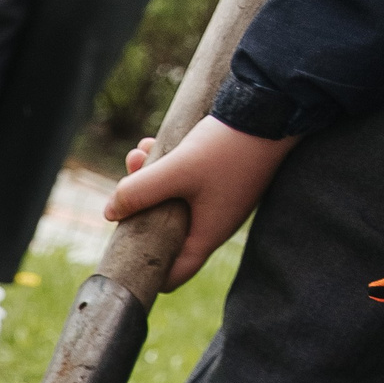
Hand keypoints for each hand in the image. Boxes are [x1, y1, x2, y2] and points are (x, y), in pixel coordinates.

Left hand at [104, 116, 299, 289]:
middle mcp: (216, 223)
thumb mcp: (177, 170)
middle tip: (124, 186)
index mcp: (208, 235)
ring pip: (172, 202)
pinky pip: (185, 182)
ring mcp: (220, 200)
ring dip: (149, 181)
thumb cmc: (229, 146)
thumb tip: (109, 211)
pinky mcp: (222, 177)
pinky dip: (167, 168)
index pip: (173, 275)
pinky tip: (151, 142)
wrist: (274, 107)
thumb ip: (140, 192)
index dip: (146, 271)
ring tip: (136, 152)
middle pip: (165, 232)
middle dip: (139, 210)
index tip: (123, 253)